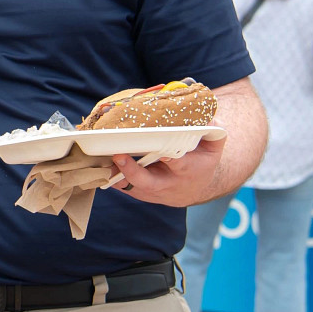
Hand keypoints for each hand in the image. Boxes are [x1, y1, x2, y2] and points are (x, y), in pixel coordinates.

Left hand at [110, 138, 226, 207]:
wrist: (195, 187)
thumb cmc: (201, 160)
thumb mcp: (212, 145)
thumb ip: (211, 130)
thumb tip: (205, 117)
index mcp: (188, 170)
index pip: (179, 164)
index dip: (170, 158)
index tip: (162, 151)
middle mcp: (169, 184)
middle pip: (149, 182)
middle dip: (133, 171)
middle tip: (118, 156)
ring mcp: (153, 192)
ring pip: (132, 187)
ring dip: (116, 175)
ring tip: (102, 161)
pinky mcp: (140, 194)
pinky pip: (123, 188)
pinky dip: (111, 178)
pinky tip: (99, 165)